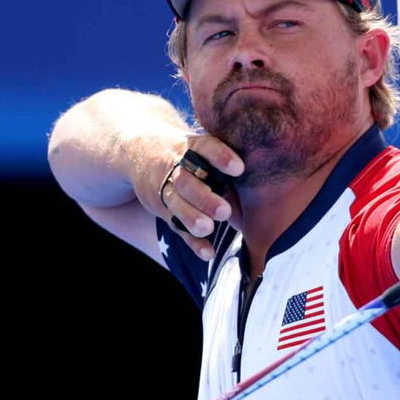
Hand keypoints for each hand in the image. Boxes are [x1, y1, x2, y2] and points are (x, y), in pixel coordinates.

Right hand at [142, 133, 243, 259]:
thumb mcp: (204, 153)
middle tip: (224, 211)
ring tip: (209, 228)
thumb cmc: (191, 155)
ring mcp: (166, 188)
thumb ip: (228, 174)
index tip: (239, 169)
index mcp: (191, 147)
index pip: (204, 147)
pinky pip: (176, 226)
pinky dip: (192, 241)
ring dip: (192, 217)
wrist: (141, 151)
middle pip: (186, 182)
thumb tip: (258, 206)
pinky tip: (208, 253)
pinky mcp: (162, 209)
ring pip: (175, 203)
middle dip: (204, 197)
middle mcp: (176, 167)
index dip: (220, 157)